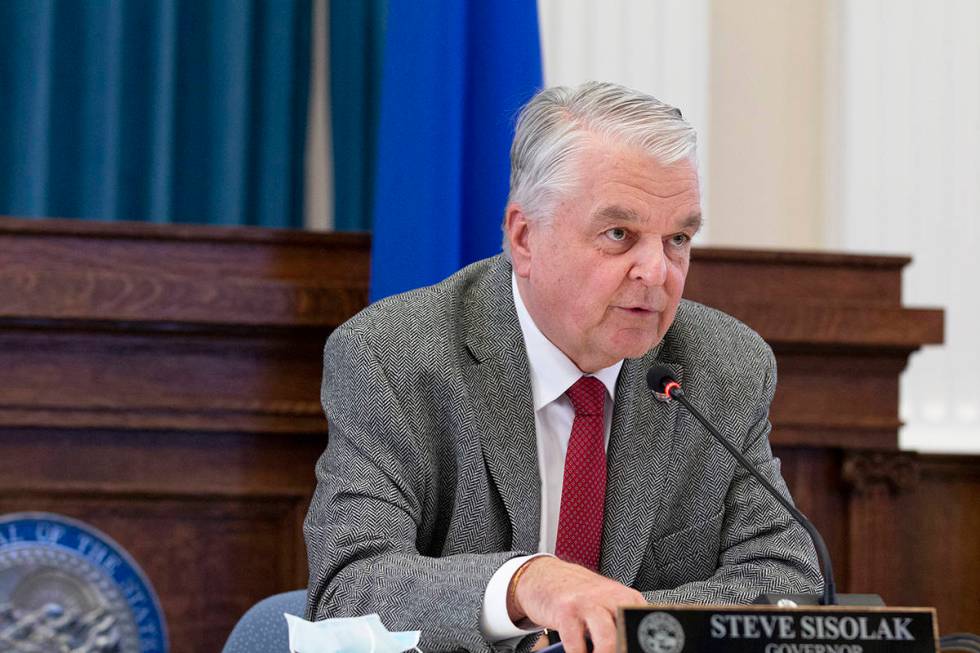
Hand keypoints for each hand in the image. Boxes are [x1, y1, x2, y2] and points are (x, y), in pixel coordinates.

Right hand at [508, 557, 645, 652]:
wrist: (548, 577)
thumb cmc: (583, 596)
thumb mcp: (609, 604)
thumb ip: (623, 623)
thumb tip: (632, 644)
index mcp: (628, 598)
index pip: (645, 625)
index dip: (638, 644)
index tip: (632, 648)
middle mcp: (611, 597)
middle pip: (628, 633)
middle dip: (625, 649)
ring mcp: (588, 603)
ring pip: (607, 640)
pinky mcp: (566, 611)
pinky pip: (576, 646)